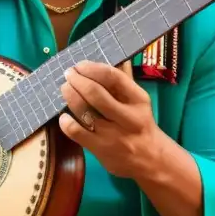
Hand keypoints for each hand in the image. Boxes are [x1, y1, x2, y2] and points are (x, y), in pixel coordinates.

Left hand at [58, 60, 163, 178]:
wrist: (150, 159)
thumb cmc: (140, 124)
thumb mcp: (138, 101)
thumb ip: (124, 80)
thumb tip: (114, 55)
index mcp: (138, 100)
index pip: (112, 77)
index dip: (92, 68)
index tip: (80, 65)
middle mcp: (127, 117)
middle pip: (95, 93)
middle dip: (77, 80)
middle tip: (68, 74)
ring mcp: (113, 135)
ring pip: (84, 111)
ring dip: (69, 96)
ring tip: (65, 89)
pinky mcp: (100, 149)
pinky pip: (76, 132)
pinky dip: (66, 121)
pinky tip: (64, 116)